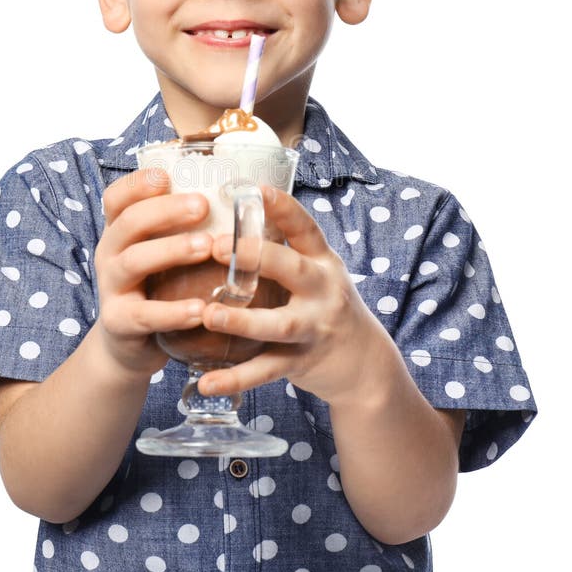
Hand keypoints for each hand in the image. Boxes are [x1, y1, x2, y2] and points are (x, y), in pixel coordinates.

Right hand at [93, 169, 212, 376]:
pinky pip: (143, 314)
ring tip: (206, 247)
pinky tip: (199, 309)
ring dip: (171, 250)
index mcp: (120, 230)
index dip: (138, 183)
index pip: (117, 197)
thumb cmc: (157, 286)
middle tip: (203, 206)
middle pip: (129, 222)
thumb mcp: (161, 251)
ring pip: (134, 262)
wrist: (129, 343)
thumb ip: (184, 227)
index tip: (168, 176)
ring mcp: (111, 288)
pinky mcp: (119, 322)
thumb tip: (240, 194)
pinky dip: (172, 312)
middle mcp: (109, 253)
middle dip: (166, 211)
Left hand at [198, 186, 377, 401]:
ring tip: (208, 314)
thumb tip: (233, 216)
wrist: (365, 364)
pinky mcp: (301, 362)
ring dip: (242, 320)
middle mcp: (323, 292)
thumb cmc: (327, 306)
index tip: (254, 190)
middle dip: (257, 257)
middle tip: (215, 246)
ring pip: (279, 325)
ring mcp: (314, 328)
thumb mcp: (319, 272)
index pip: (305, 228)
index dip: (282, 207)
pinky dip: (236, 378)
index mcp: (323, 262)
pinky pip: (266, 371)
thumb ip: (285, 251)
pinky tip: (206, 382)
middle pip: (293, 270)